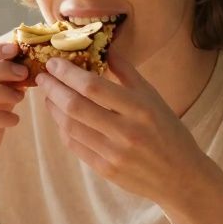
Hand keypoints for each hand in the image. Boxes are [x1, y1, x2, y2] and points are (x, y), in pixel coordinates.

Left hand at [36, 53, 212, 205]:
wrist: (180, 177)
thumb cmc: (168, 131)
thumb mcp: (153, 97)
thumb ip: (127, 72)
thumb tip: (103, 46)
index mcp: (140, 109)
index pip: (93, 87)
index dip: (68, 73)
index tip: (54, 63)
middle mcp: (126, 132)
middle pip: (75, 106)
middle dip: (53, 89)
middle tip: (42, 77)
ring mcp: (114, 154)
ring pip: (70, 127)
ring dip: (53, 108)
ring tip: (49, 95)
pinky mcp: (106, 170)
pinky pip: (74, 146)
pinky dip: (63, 128)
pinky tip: (60, 117)